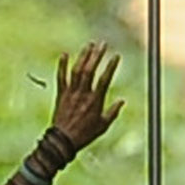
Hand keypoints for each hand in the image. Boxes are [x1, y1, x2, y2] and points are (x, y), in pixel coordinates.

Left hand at [48, 42, 121, 157]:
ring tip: (89, 45)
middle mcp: (83, 94)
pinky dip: (62, 65)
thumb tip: (123, 100)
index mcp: (95, 101)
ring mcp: (71, 93)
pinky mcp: (61, 94)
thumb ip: (113, 112)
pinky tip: (65, 54)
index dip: (111, 66)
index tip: (116, 55)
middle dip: (97, 55)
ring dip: (83, 56)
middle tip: (102, 44)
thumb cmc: (85, 134)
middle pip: (90, 70)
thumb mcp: (103, 126)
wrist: (63, 141)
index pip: (105, 79)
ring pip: (77, 71)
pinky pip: (61, 77)